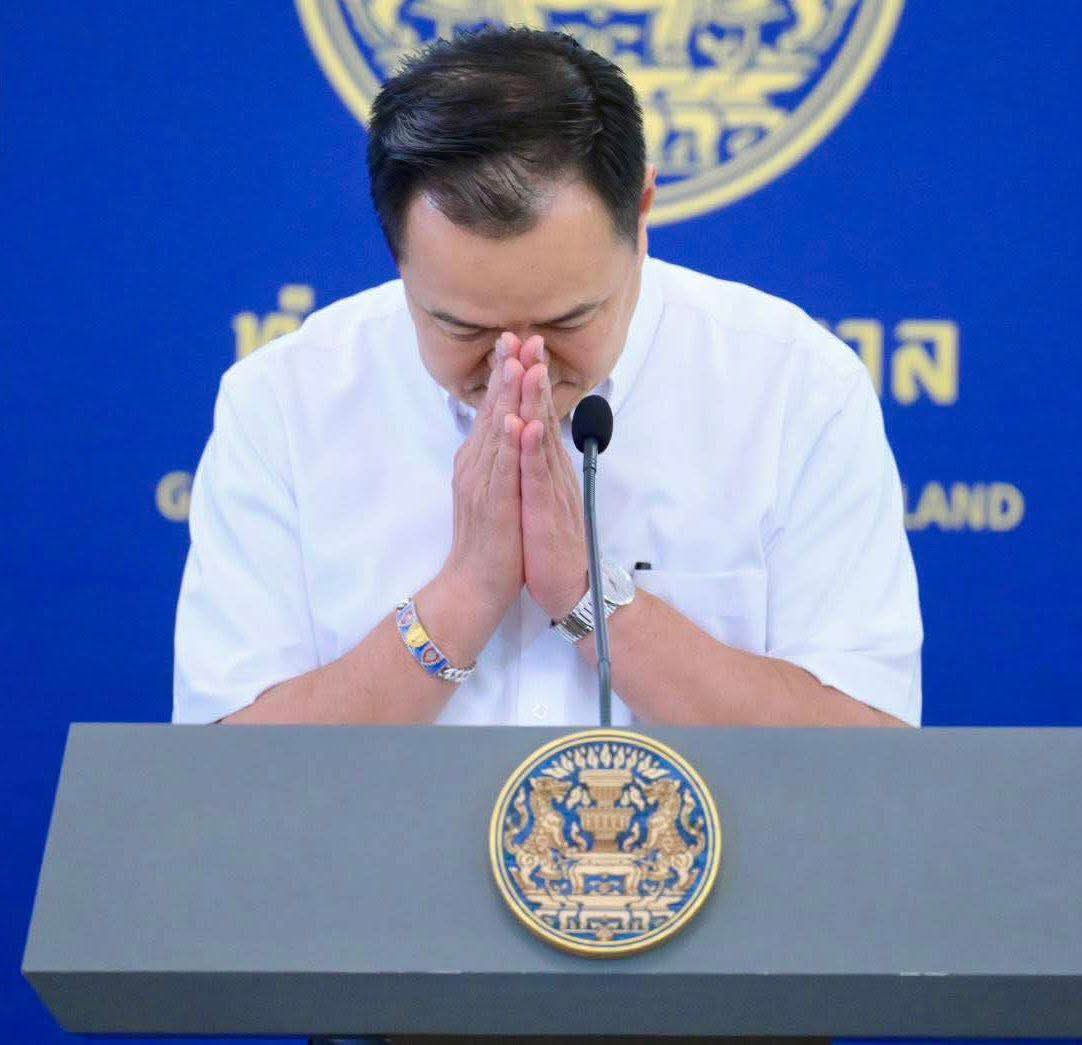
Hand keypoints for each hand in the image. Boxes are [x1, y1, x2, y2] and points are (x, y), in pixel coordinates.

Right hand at [441, 335, 525, 626]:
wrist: (474, 584)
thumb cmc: (490, 540)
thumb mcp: (493, 490)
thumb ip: (497, 459)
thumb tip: (504, 430)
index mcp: (479, 461)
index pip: (493, 408)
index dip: (505, 374)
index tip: (515, 339)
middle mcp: (476, 465)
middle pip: (492, 409)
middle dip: (505, 370)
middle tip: (515, 332)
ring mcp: (482, 483)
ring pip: (495, 432)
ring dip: (506, 395)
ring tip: (515, 361)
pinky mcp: (492, 504)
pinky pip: (501, 469)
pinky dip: (507, 443)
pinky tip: (513, 419)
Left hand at [514, 333, 589, 620]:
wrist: (565, 585)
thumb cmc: (549, 543)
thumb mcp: (539, 496)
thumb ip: (535, 465)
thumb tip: (528, 436)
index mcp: (545, 466)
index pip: (535, 414)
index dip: (527, 380)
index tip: (519, 345)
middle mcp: (551, 470)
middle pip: (542, 414)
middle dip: (535, 375)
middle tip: (529, 336)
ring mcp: (551, 488)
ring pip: (542, 438)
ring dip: (536, 401)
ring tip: (529, 366)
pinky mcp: (545, 510)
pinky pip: (536, 476)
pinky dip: (530, 450)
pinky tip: (525, 426)